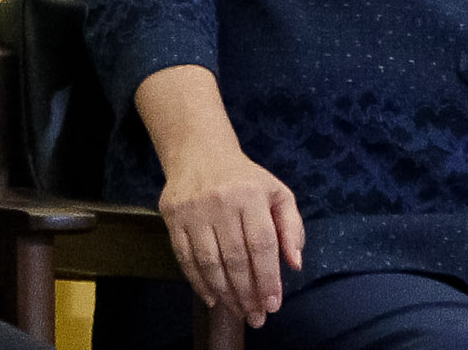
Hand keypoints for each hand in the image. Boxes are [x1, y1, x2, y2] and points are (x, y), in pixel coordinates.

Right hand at [158, 138, 306, 325]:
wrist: (199, 151)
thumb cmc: (245, 178)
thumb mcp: (277, 193)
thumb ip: (291, 227)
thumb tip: (295, 264)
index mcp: (251, 194)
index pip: (262, 244)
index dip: (269, 278)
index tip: (273, 305)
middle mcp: (221, 201)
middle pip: (235, 258)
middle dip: (247, 294)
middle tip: (256, 317)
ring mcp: (193, 209)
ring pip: (209, 262)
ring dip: (225, 293)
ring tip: (238, 311)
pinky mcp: (172, 215)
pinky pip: (185, 257)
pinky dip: (198, 282)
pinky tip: (213, 298)